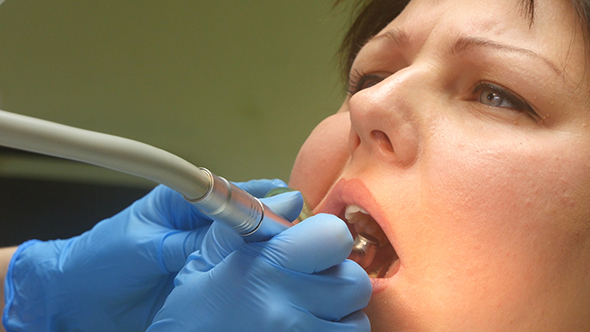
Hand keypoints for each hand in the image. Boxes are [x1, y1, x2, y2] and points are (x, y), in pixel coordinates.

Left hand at [2, 179, 301, 331]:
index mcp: (185, 203)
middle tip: (304, 239)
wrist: (76, 306)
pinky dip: (258, 277)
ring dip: (272, 253)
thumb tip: (236, 226)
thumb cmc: (100, 263)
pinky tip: (275, 281)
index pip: (236, 194)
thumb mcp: (144, 245)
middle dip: (279, 228)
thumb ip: (191, 238)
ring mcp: (208, 256)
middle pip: (253, 221)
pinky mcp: (207, 282)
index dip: (266, 201)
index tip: (293, 209)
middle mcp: (202, 227)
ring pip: (251, 249)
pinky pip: (239, 277)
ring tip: (299, 260)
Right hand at [148, 213, 371, 331]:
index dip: (323, 239)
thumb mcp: (203, 265)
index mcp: (264, 270)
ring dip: (339, 314)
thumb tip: (292, 198)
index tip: (310, 249)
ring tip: (307, 313)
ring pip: (358, 319)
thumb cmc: (190, 318)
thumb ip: (248, 226)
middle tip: (308, 286)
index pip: (335, 236)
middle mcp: (288, 309)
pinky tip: (306, 329)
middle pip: (354, 280)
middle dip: (336, 279)